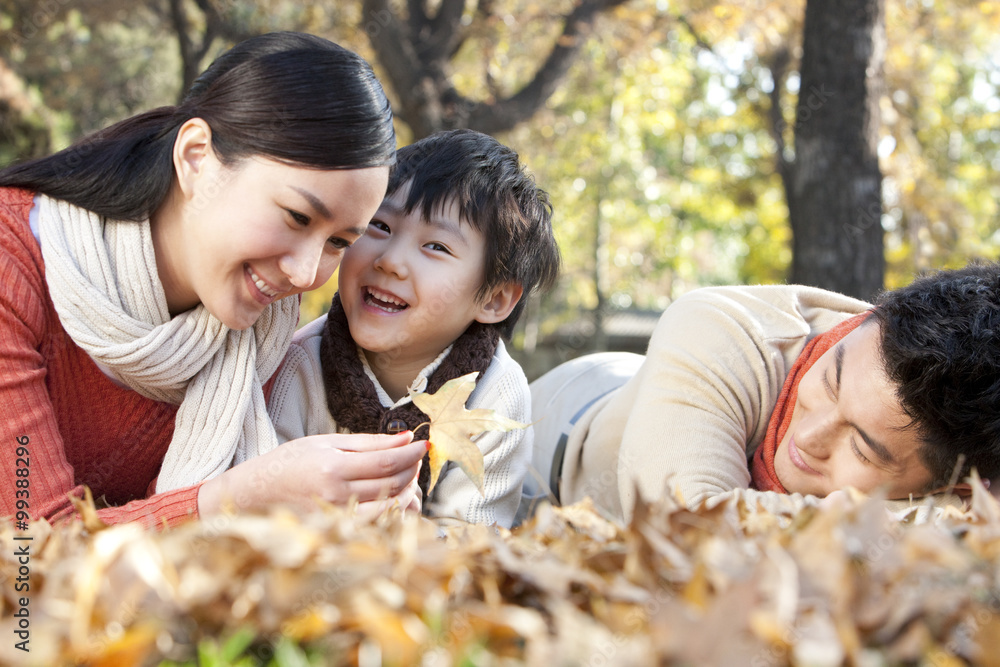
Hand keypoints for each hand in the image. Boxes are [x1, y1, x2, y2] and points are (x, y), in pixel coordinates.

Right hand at [198, 431, 426, 516]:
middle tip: (414, 458)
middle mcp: (336, 494)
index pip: (386, 461)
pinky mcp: (336, 530)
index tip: (425, 445)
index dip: (411, 454)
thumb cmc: (289, 462)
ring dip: (406, 489)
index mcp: (333, 467)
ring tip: (406, 475)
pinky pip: (378, 522)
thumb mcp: (326, 442)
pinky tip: (394, 496)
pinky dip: (392, 509)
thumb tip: (405, 439)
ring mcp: (337, 516)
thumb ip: (368, 442)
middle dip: (411, 469)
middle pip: (391, 482)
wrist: (254, 494)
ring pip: (389, 505)